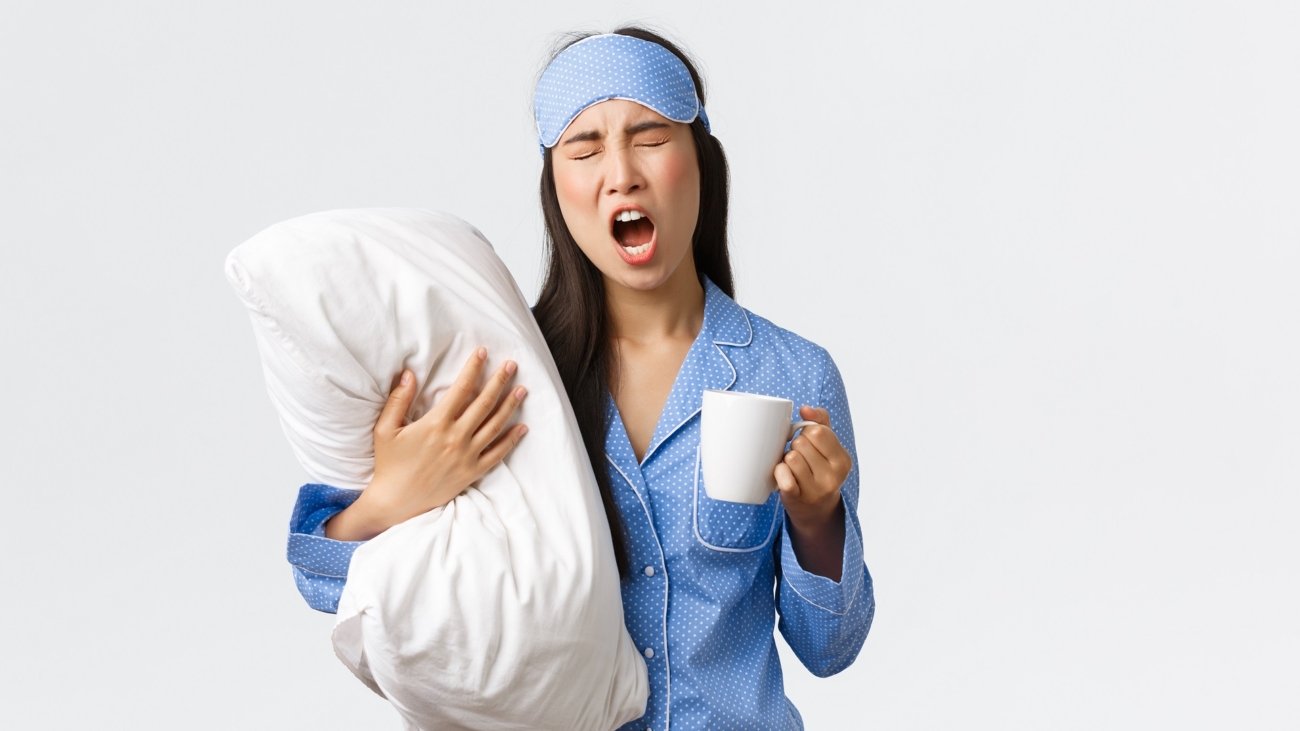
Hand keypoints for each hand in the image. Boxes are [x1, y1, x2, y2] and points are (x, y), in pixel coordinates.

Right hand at [325, 348, 527, 540]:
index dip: (473, 368)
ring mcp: (467, 456)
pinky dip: (511, 440)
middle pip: (484, 403)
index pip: (461, 389)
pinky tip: (522, 427)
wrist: (396, 502)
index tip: (483, 353)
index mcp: (436, 424)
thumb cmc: (389, 464)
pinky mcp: (472, 473)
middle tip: (512, 365)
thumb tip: (408, 373)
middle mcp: (456, 438)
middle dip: (499, 381)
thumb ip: (398, 400)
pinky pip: (497, 454)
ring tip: (521, 389)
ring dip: (510, 406)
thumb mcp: (385, 429)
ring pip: (495, 426)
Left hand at [774, 405, 850, 580]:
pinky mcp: (796, 499)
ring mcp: (815, 490)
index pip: (818, 431)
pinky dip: (779, 472)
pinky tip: (784, 476)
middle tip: (800, 457)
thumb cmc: (819, 470)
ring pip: (791, 457)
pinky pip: (782, 474)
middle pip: (801, 443)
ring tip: (793, 468)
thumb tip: (805, 409)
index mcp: (842, 460)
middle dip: (796, 446)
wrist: (815, 510)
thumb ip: (821, 421)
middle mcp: (833, 477)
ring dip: (787, 460)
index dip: (807, 432)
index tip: (808, 442)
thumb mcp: (828, 446)